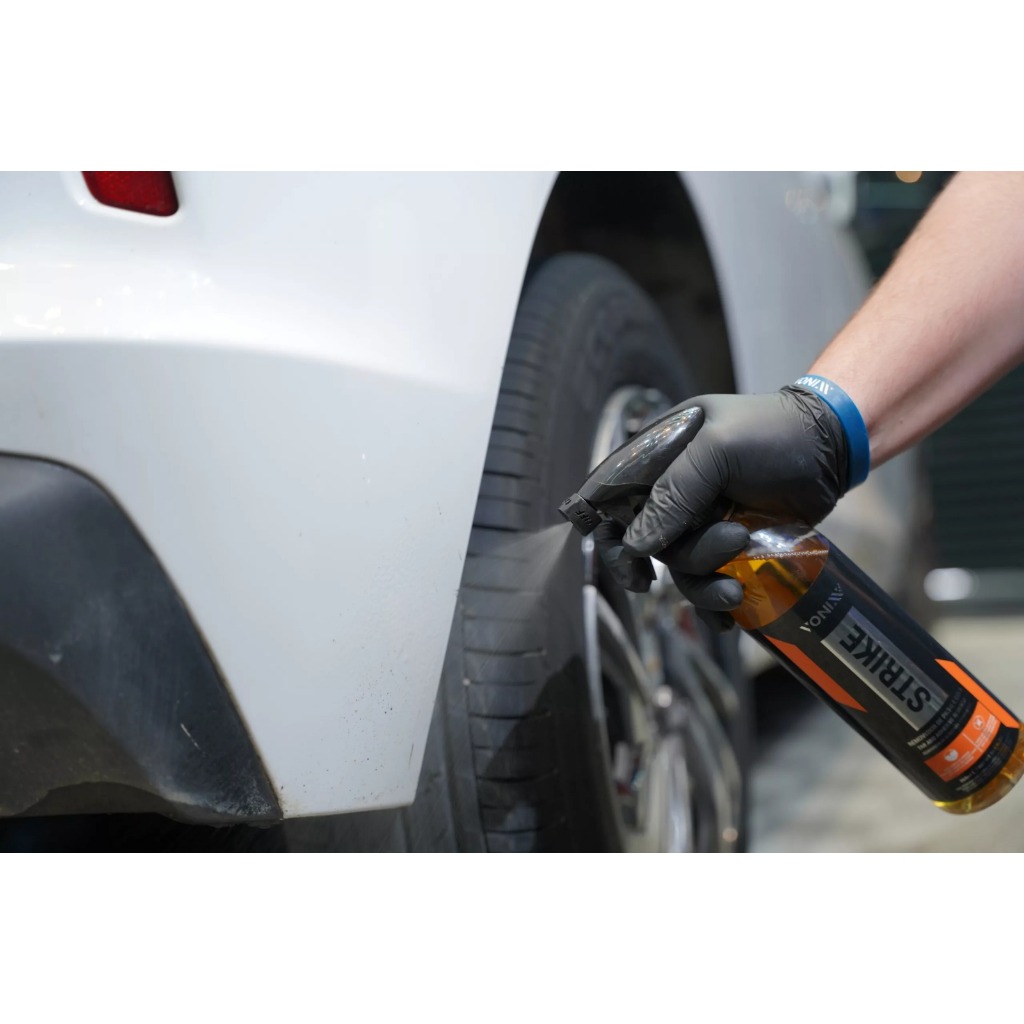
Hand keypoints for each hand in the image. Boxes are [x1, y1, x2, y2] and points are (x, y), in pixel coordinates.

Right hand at [598, 386, 848, 627]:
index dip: (605, 529)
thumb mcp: (719, 449)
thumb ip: (675, 492)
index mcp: (657, 457)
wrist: (832, 448)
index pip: (608, 495)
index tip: (627, 559)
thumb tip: (635, 545)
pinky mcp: (729, 546)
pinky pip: (708, 583)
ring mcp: (701, 521)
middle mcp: (672, 491)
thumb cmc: (774, 433)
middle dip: (669, 559)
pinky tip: (730, 615)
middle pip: (644, 541)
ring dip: (703, 582)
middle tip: (663, 583)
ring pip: (680, 566)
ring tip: (736, 582)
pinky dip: (715, 605)